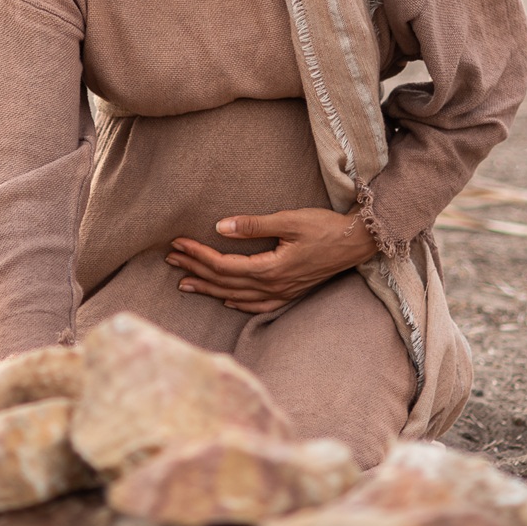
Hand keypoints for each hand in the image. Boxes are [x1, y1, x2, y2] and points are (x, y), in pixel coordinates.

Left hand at [166, 207, 377, 313]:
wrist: (356, 243)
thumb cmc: (324, 227)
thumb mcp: (289, 220)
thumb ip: (254, 225)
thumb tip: (221, 226)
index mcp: (271, 269)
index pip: (223, 265)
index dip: (198, 256)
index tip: (178, 244)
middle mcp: (273, 286)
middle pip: (224, 282)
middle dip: (195, 270)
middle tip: (171, 259)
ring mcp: (282, 293)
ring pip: (236, 296)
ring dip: (208, 289)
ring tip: (184, 283)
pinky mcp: (290, 293)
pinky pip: (258, 305)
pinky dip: (238, 303)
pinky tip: (227, 301)